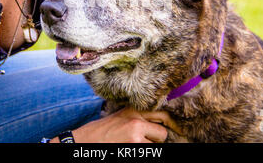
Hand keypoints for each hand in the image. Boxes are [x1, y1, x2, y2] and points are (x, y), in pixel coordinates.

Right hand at [51, 107, 181, 142]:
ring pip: (155, 147)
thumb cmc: (101, 131)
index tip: (178, 130)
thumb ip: (138, 117)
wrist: (84, 142)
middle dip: (156, 141)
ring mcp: (136, 135)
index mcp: (134, 110)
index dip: (172, 125)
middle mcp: (137, 120)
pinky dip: (141, 152)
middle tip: (145, 142)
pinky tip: (129, 148)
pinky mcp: (134, 147)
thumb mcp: (120, 117)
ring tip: (131, 145)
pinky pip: (148, 152)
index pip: (163, 115)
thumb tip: (159, 123)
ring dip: (147, 148)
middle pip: (162, 134)